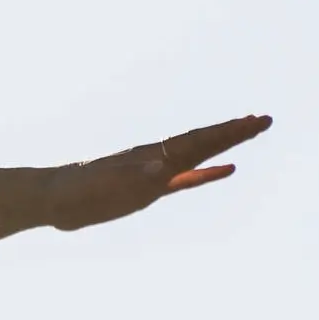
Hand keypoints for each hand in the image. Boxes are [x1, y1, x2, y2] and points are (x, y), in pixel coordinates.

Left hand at [43, 115, 271, 232]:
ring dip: (226, 146)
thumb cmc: (76, 193)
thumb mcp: (104, 186)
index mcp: (152, 156)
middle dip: (235, 132)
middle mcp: (158, 158)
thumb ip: (133, 176)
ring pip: (200, 156)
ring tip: (249, 133)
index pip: (197, 141)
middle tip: (265, 119)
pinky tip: (225, 170)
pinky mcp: (149, 189)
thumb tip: (158, 166)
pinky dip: (208, 174)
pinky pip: (186, 180)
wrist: (53, 199)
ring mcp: (155, 172)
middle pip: (204, 142)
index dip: (226, 133)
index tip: (254, 121)